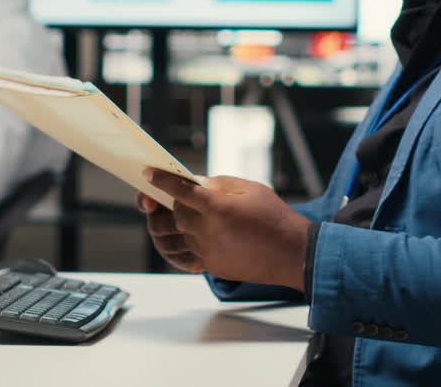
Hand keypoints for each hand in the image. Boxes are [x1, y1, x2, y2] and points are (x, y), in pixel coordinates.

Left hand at [135, 169, 310, 290]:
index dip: (162, 180)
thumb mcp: (250, 189)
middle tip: (173, 196)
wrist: (292, 253)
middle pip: (174, 213)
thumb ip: (219, 184)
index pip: (179, 190)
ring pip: (176, 235)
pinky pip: (184, 254)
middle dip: (171, 202)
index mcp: (217, 206)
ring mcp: (207, 250)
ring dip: (174, 224)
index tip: (149, 174)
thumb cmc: (274, 217)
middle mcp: (207, 230)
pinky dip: (182, 243)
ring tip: (179, 216)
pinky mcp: (210, 265)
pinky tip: (189, 236)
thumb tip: (195, 182)